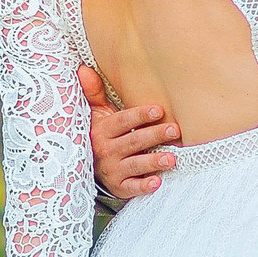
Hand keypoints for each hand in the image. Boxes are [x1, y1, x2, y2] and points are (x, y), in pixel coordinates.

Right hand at [81, 62, 177, 197]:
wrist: (88, 167)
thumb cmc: (101, 135)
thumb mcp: (96, 115)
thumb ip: (94, 93)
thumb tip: (83, 69)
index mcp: (102, 130)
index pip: (122, 121)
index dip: (139, 115)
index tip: (158, 110)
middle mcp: (106, 150)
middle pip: (133, 141)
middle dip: (154, 135)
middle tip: (174, 130)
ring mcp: (113, 170)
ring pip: (135, 165)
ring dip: (153, 161)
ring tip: (172, 158)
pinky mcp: (119, 186)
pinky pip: (132, 187)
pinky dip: (143, 186)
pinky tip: (157, 183)